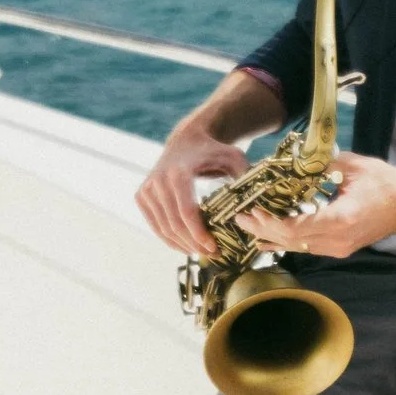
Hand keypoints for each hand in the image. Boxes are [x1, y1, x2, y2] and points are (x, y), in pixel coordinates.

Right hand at [135, 133, 250, 258]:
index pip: (186, 211)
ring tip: (202, 253)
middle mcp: (158, 181)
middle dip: (194, 244)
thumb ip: (245, 177)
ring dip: (182, 245)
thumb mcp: (233, 157)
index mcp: (179, 172)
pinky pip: (155, 225)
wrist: (186, 140)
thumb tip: (253, 205)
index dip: (199, 233)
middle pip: (175, 223)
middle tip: (213, 254)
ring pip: (164, 228)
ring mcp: (147, 189)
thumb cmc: (214, 151)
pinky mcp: (142, 196)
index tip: (214, 248)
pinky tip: (187, 246)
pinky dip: (170, 239)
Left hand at [235, 149, 395, 261]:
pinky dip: (287, 241)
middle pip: (290, 241)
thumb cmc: (386, 183)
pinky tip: (269, 241)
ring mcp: (338, 248)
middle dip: (263, 230)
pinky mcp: (340, 248)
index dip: (269, 222)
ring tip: (249, 228)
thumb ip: (322, 166)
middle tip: (240, 219)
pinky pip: (307, 247)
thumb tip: (295, 161)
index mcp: (339, 220)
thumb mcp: (353, 167)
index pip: (294, 228)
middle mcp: (336, 241)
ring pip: (297, 246)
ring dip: (272, 237)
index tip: (251, 210)